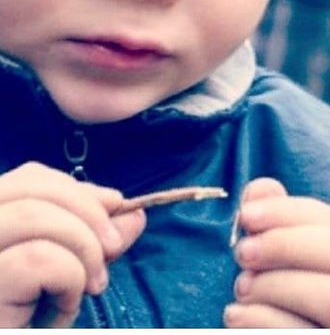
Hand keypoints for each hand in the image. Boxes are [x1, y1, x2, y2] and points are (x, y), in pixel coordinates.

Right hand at [0, 162, 145, 326]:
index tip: (116, 206)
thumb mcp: (70, 278)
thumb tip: (135, 214)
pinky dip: (67, 278)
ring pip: (34, 215)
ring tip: (91, 286)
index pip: (26, 179)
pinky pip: (35, 259)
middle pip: (28, 187)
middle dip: (88, 210)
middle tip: (112, 250)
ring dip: (83, 247)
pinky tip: (63, 310)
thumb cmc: (36, 324)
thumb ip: (96, 243)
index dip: (77, 188)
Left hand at [223, 177, 329, 327]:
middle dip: (290, 245)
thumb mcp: (293, 261)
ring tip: (240, 285)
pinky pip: (306, 333)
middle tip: (242, 250)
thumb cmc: (299, 303)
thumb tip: (258, 191)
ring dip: (279, 285)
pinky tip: (236, 313)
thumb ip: (278, 222)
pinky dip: (265, 320)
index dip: (291, 214)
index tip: (247, 214)